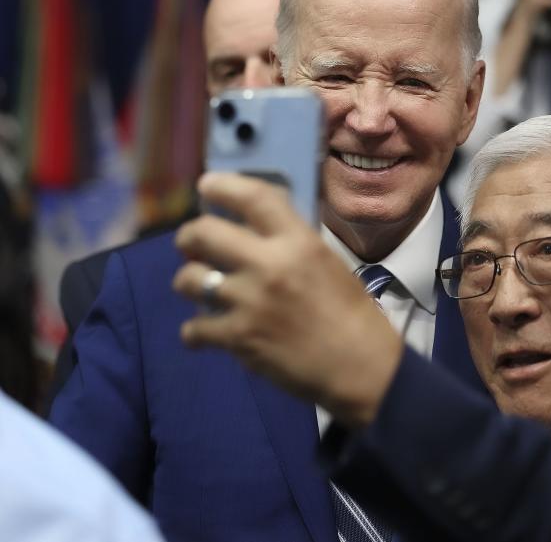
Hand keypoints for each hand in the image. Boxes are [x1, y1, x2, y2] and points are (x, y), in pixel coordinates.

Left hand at [172, 173, 403, 427]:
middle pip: (203, 232)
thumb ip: (292, 243)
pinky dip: (195, 331)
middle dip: (189, 236)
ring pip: (189, 279)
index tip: (207, 186)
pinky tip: (204, 333)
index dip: (222, 185)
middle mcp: (269, 264)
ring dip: (189, 281)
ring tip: (200, 288)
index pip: (252, 197)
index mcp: (298, 241)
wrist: (361, 366)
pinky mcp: (238, 338)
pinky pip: (194, 328)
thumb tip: (256, 230)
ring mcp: (250, 302)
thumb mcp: (328, 262)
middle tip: (193, 244)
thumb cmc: (352, 313)